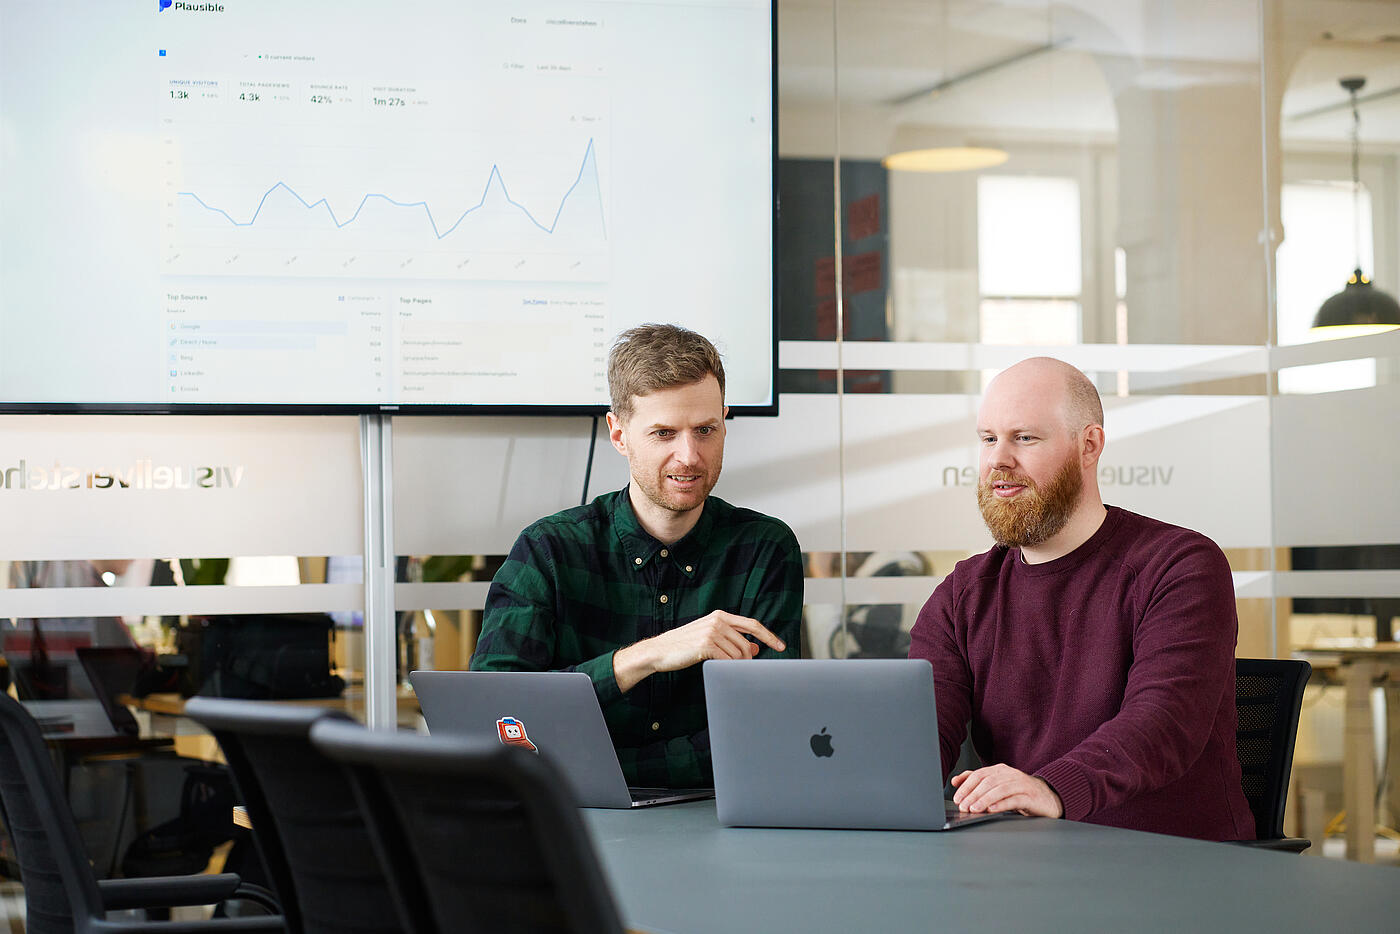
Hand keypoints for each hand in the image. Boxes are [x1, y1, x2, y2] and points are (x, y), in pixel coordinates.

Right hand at [612, 610, 785, 691]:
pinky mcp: (706, 645)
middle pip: (747, 644)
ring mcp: (712, 632)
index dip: (769, 636)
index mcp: (720, 616)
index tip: (781, 646)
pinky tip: (719, 668)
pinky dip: (727, 668)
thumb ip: (731, 640)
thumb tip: (755, 649)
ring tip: (723, 667)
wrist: (660, 651)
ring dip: (735, 665)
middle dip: (748, 659)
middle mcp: (718, 621)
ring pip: (738, 654)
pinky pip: (728, 661)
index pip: (752, 625)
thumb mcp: (710, 638)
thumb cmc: (684, 646)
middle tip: (742, 668)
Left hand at [951, 764, 1062, 818]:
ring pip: (1000, 789)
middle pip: (988, 781)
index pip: (979, 774)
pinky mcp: (1031, 797)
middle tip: (963, 806)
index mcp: (1000, 770)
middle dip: (973, 794)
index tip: (957, 798)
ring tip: (974, 809)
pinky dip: (1002, 804)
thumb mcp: (998, 785)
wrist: (1049, 798)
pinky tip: (992, 809)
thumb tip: (955, 781)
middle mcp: (1010, 774)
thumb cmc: (1020, 793)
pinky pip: (1015, 799)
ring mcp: (1022, 784)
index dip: (966, 786)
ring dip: (984, 799)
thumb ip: (977, 782)